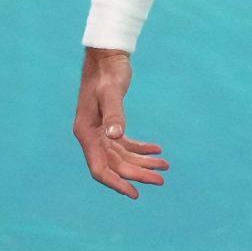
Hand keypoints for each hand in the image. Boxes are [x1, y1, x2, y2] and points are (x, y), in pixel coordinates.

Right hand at [73, 47, 167, 197]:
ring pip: (122, 157)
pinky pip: (125, 145)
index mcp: (86, 133)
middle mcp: (91, 136)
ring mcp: (100, 131)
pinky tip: (157, 150)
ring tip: (165, 166)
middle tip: (162, 179)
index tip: (135, 194)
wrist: (107, 56)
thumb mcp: (112, 92)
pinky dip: (141, 149)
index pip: (100, 168)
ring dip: (143, 163)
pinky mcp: (110, 124)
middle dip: (138, 173)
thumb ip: (114, 113)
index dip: (117, 183)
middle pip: (115, 165)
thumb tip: (115, 136)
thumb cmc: (108, 72)